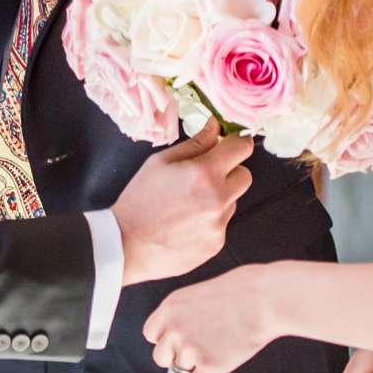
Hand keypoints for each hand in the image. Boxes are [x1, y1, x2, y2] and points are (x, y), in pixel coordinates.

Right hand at [113, 129, 254, 285]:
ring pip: (232, 201)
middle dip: (229, 172)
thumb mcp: (160, 162)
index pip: (242, 148)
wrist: (127, 245)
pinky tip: (185, 223)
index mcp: (204, 173)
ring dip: (218, 198)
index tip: (230, 144)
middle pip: (245, 176)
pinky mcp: (217, 243)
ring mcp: (219, 224)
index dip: (237, 142)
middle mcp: (218, 199)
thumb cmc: (139, 201)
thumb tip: (215, 127)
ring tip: (186, 204)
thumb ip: (195, 144)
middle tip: (203, 176)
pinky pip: (221, 224)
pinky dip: (209, 220)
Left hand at [143, 261, 289, 372]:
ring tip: (212, 367)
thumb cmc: (242, 292)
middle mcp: (174, 327)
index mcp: (170, 307)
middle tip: (196, 360)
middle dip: (176, 361)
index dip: (166, 342)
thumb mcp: (200, 294)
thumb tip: (182, 345)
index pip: (151, 334)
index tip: (182, 344)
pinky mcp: (208, 365)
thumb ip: (184, 315)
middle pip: (161, 357)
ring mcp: (189, 347)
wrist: (265, 298)